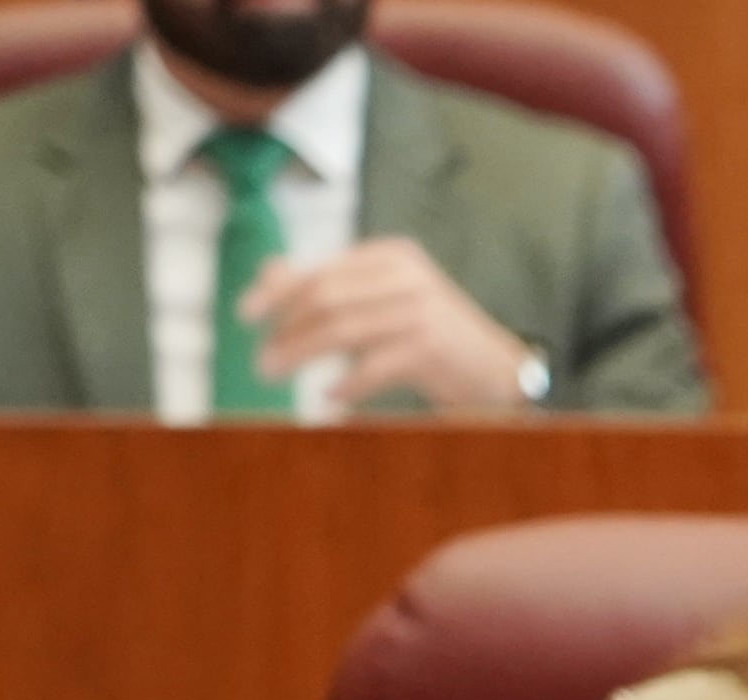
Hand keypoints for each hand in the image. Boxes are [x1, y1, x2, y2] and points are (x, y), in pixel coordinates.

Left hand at [241, 238, 537, 412]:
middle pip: (327, 298)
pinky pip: (374, 364)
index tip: (246, 315)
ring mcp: (422, 309)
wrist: (501, 370)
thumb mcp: (381, 302)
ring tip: (278, 374)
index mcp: (390, 255)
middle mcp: (406, 275)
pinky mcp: (432, 345)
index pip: (321, 270)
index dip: (278, 292)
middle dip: (287, 330)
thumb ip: (333, 287)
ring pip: (343, 329)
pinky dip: (348, 382)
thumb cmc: (433, 338)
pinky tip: (331, 396)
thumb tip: (270, 274)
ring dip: (304, 355)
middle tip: (263, 360)